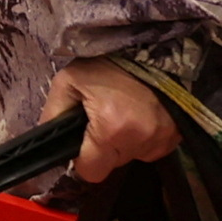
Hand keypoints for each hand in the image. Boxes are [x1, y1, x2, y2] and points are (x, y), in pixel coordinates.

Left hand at [40, 60, 177, 183]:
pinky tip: (139, 116)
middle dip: (103, 149)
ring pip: (131, 158)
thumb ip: (52, 116)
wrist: (152, 48)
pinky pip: (151, 150)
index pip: (90, 172)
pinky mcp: (174, 138)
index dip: (82, 159)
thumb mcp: (68, 82)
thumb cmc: (106, 65)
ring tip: (122, 114)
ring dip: (124, 144)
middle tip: (103, 120)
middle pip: (111, 165)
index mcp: (110, 128)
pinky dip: (142, 139)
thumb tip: (46, 144)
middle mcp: (139, 139)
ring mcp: (161, 140)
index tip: (82, 143)